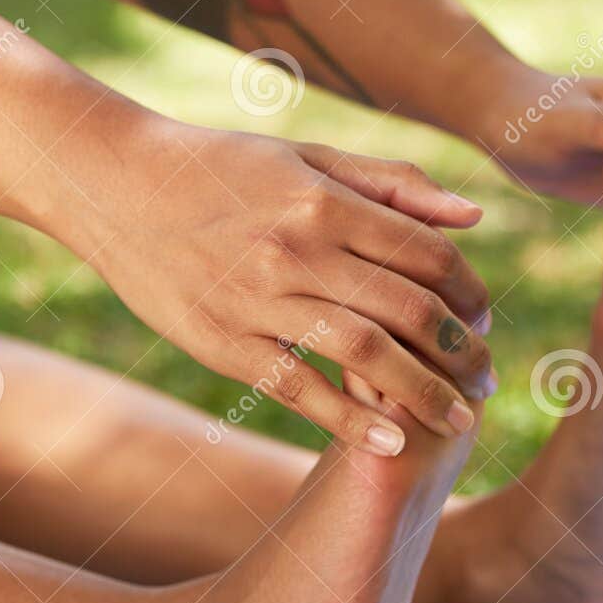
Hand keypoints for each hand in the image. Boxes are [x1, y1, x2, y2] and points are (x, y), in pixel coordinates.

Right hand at [72, 119, 494, 454]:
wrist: (115, 183)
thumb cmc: (220, 168)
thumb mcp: (308, 157)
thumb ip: (393, 185)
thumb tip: (474, 220)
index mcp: (326, 201)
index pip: (427, 254)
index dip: (470, 292)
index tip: (484, 322)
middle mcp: (298, 248)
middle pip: (408, 308)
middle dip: (461, 352)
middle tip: (487, 384)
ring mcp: (258, 299)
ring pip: (363, 353)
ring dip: (422, 393)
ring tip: (457, 423)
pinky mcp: (223, 343)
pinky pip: (299, 389)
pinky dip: (349, 421)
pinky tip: (391, 445)